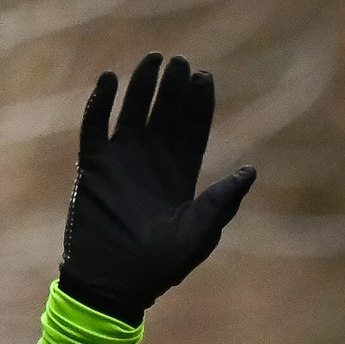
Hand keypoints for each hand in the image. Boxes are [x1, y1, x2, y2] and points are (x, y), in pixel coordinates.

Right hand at [58, 52, 254, 322]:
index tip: (204, 76)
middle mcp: (152, 163)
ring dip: (142, 86)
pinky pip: (95, 126)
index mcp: (180, 176)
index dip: (199, 103)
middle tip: (180, 62)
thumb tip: (251, 170)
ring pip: (133, 112)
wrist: (113, 285)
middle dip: (173, 87)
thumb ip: (222, 201)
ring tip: (152, 58)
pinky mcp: (93, 167)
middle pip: (165, 113)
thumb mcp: (199, 233)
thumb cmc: (160, 267)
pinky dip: (100, 102)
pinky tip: (109, 79)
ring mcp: (121, 162)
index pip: (192, 129)